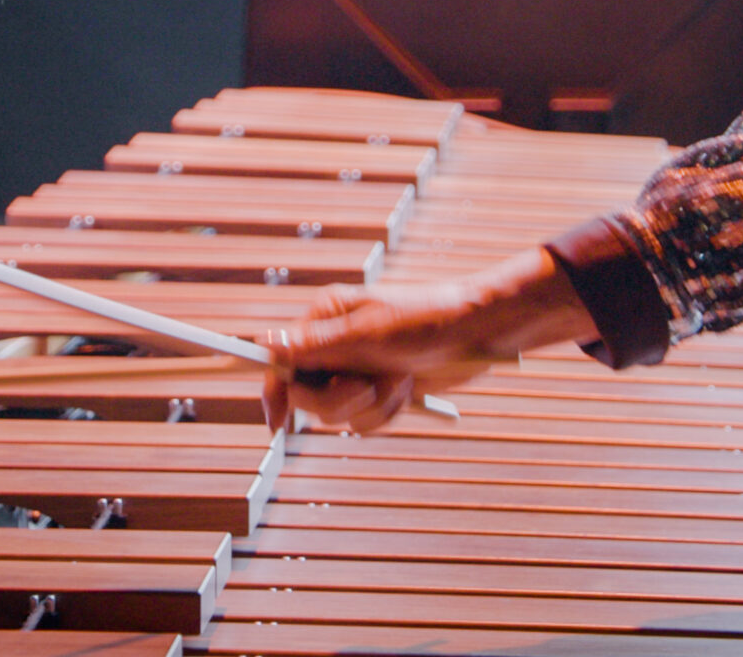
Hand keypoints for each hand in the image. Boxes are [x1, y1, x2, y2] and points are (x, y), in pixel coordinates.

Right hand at [262, 246, 597, 431]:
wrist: (478, 333)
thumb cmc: (426, 320)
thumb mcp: (368, 334)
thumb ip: (315, 345)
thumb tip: (265, 344)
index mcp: (324, 319)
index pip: (281, 361)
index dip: (276, 393)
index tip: (278, 423)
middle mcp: (334, 345)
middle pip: (307, 397)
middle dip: (340, 399)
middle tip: (366, 385)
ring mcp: (356, 369)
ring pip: (338, 415)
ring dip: (371, 405)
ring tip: (398, 379)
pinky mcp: (378, 389)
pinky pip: (365, 421)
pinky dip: (387, 411)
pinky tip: (407, 388)